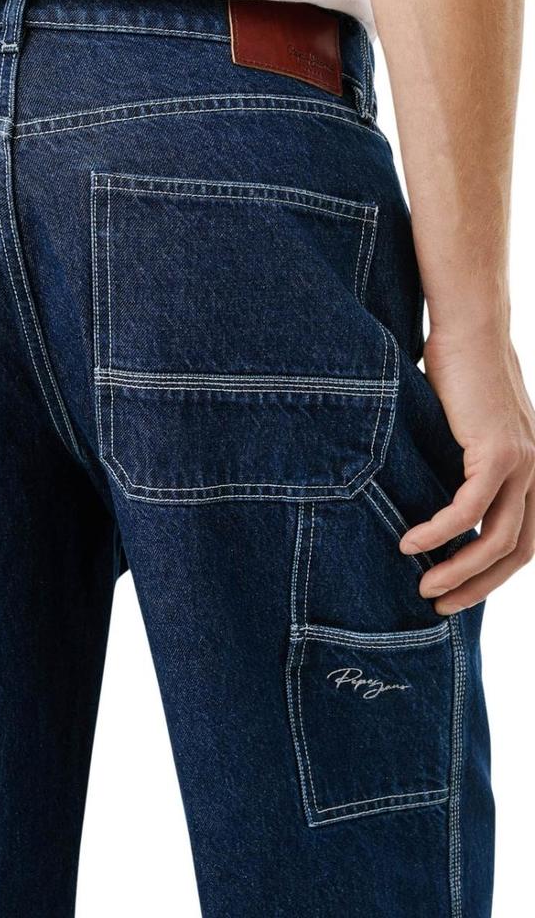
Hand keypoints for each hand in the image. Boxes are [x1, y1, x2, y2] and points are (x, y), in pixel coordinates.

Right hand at [400, 327, 534, 614]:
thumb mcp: (464, 432)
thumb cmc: (459, 374)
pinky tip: (410, 542)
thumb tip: (427, 501)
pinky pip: (468, 509)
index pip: (524, 540)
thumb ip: (460, 468)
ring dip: (458, 570)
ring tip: (423, 586)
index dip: (493, 574)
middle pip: (517, 552)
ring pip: (497, 539)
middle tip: (439, 606)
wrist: (469, 328)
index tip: (456, 591)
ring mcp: (524, 462)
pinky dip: (439, 531)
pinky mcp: (499, 451)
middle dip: (478, 586)